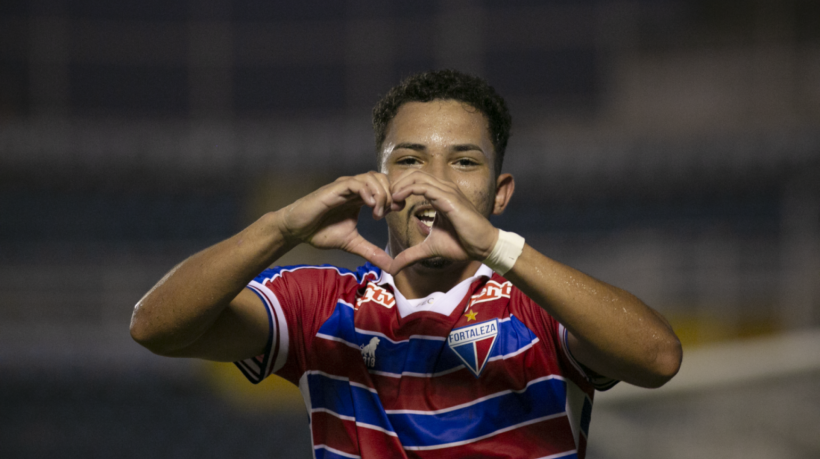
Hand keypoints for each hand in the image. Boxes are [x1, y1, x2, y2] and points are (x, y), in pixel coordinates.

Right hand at [277, 172, 396, 270]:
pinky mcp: (335, 188)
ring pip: (372, 178)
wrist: (298, 230)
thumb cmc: (321, 232)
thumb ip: (372, 252)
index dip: (395, 197)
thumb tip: (392, 267)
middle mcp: (355, 189)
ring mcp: (345, 186)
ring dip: (381, 195)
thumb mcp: (353, 244)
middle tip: (386, 214)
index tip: (398, 212)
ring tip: (377, 214)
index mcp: (361, 198)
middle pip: (383, 179)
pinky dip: (368, 192)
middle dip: (391, 195)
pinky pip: (357, 183)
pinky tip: (369, 207)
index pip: (386, 187)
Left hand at [387, 171, 498, 273]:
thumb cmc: (462, 244)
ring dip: (399, 186)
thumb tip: (394, 267)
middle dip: (396, 184)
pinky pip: (423, 186)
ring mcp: (447, 191)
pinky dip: (407, 190)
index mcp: (439, 195)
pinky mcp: (449, 198)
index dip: (398, 189)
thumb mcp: (429, 248)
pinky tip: (398, 200)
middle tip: (386, 202)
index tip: (389, 207)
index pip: (414, 180)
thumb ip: (411, 254)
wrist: (483, 247)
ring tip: (390, 202)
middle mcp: (443, 189)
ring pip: (416, 176)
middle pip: (413, 173)